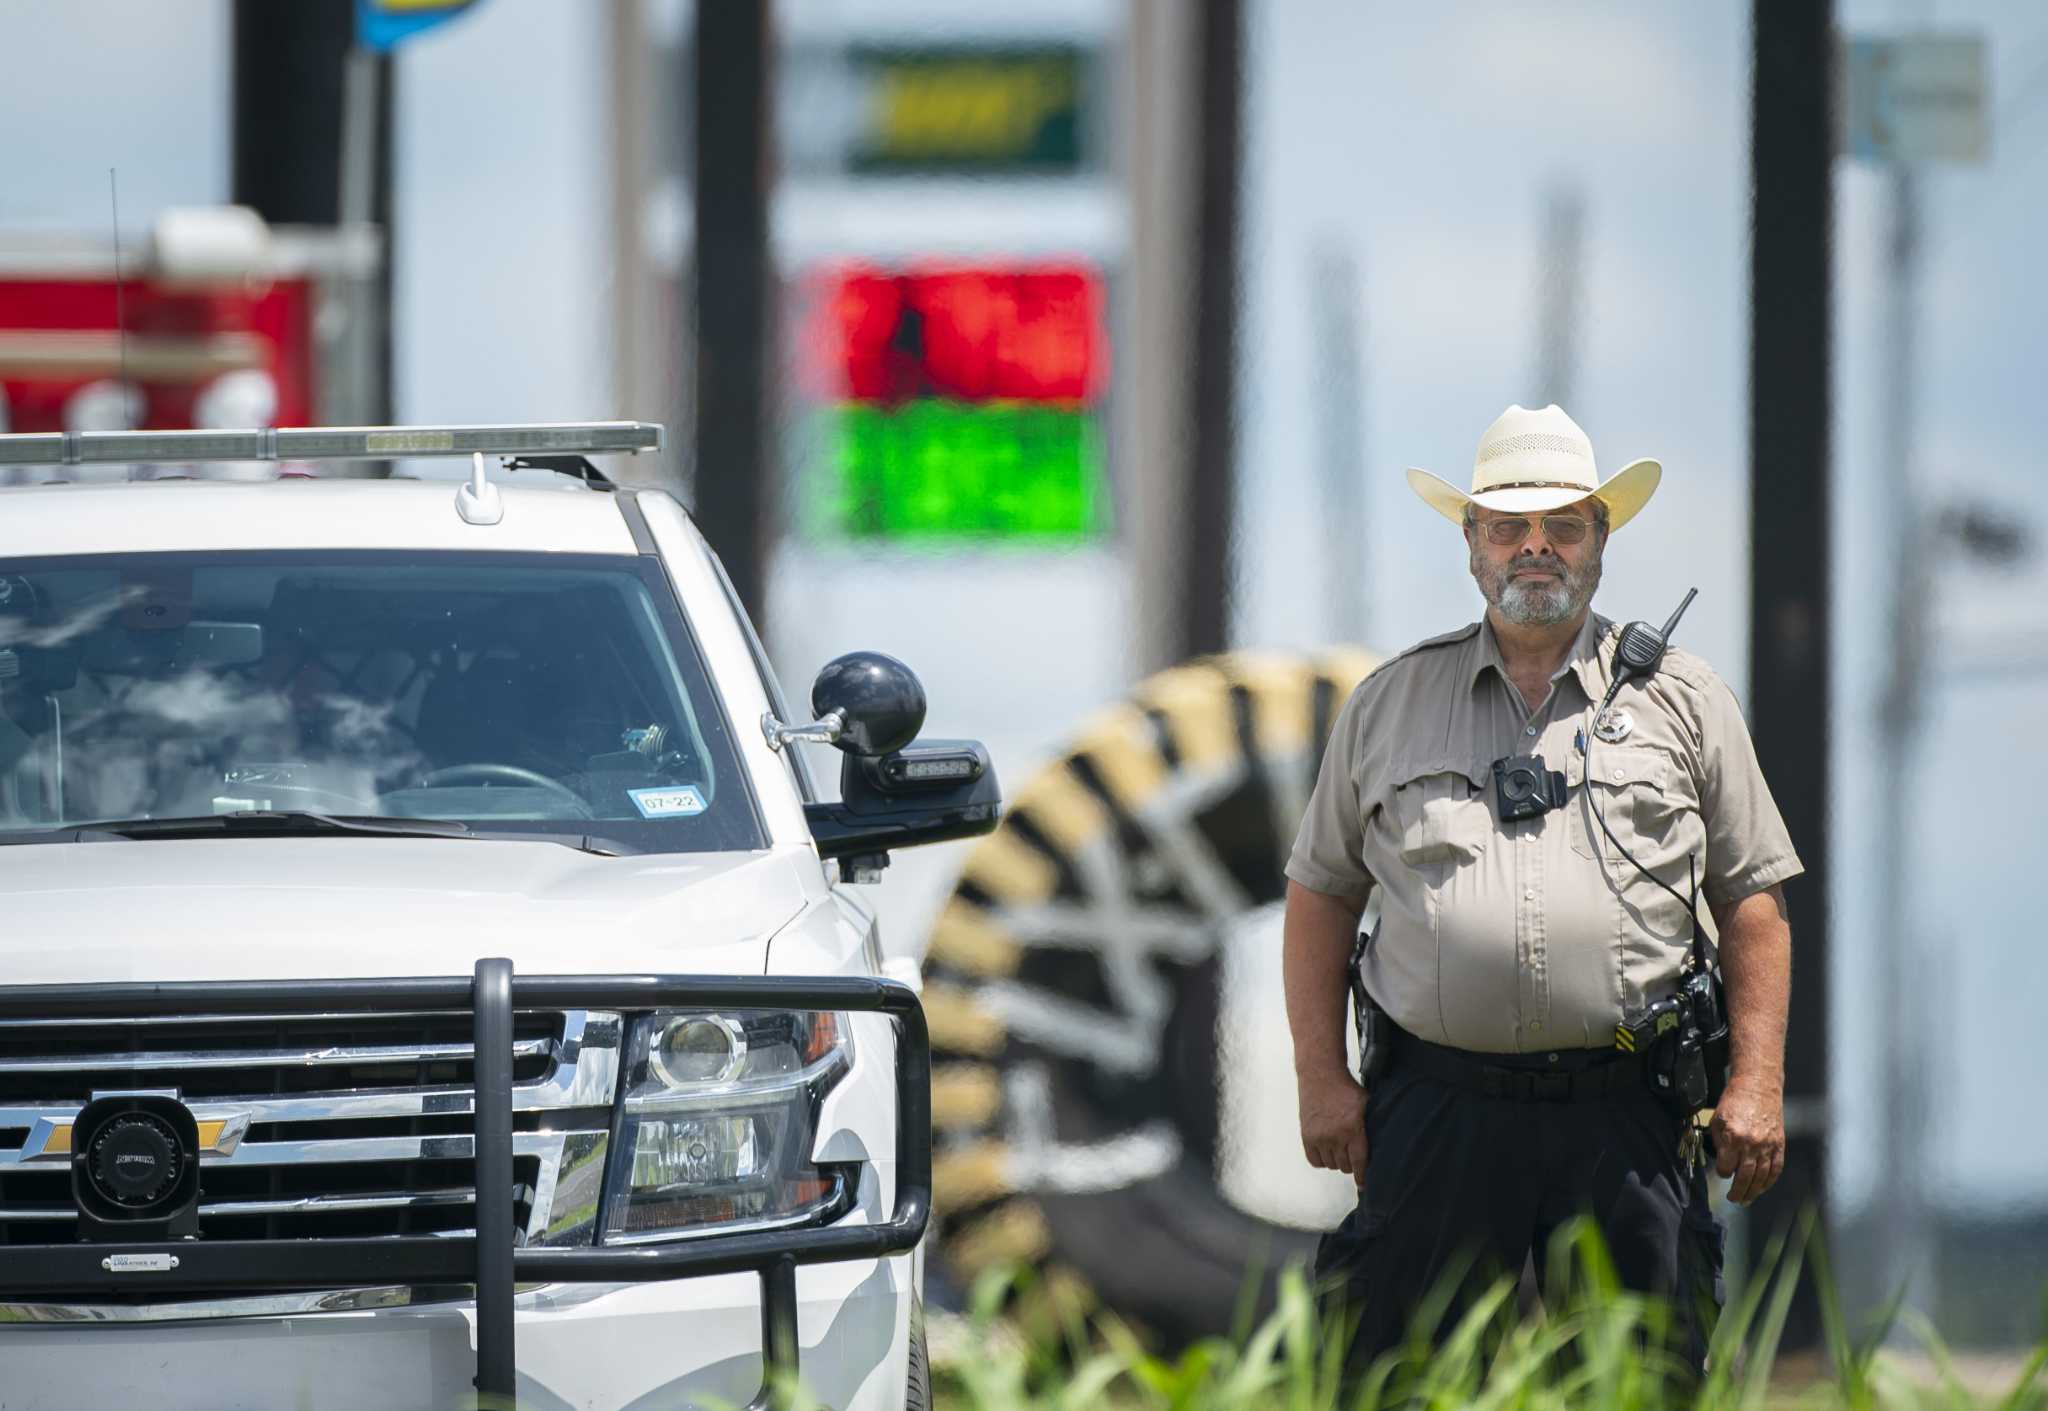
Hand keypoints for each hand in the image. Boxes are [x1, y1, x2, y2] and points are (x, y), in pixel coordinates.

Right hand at [1298, 1069, 1368, 1187]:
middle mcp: (1335, 1136)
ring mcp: (1319, 1136)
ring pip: (1331, 1164)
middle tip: (1351, 1154)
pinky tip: (1327, 1151)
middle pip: (1344, 1165)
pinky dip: (1322, 1159)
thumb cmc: (1346, 1089)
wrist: (1321, 1074)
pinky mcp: (1306, 1135)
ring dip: (1336, 1160)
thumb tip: (1383, 1146)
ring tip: (1339, 1149)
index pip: (1359, 1162)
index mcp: (1353, 1129)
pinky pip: (1315, 1161)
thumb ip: (1370, 1127)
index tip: (1363, 1186)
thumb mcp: (1366, 1106)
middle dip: (1350, 1163)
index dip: (1362, 1177)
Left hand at [1709, 1076, 1784, 1204]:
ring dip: (1753, 1192)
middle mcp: (1751, 1144)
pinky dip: (1769, 1182)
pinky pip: (1776, 1169)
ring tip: (1746, 1199)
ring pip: (1761, 1177)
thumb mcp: (1717, 1119)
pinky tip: (1762, 1188)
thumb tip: (1722, 1163)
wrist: (1758, 1088)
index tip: (1722, 1173)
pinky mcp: (1779, 1145)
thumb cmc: (1735, 1102)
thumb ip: (1719, 1143)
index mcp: (1733, 1137)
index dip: (1722, 1173)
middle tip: (1734, 1199)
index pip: (1725, 1168)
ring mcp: (1767, 1146)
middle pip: (1744, 1177)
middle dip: (1737, 1192)